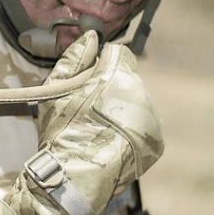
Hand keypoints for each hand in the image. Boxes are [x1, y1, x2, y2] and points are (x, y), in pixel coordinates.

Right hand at [25, 31, 163, 214]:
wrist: (76, 177)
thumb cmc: (62, 131)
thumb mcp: (57, 89)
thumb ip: (75, 58)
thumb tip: (90, 36)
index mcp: (119, 75)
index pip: (120, 54)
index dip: (103, 64)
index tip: (89, 79)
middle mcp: (141, 93)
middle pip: (129, 81)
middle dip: (112, 89)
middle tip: (89, 110)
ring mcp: (151, 119)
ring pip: (137, 105)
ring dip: (122, 112)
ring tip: (98, 130)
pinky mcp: (156, 143)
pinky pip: (144, 129)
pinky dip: (131, 133)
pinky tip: (111, 143)